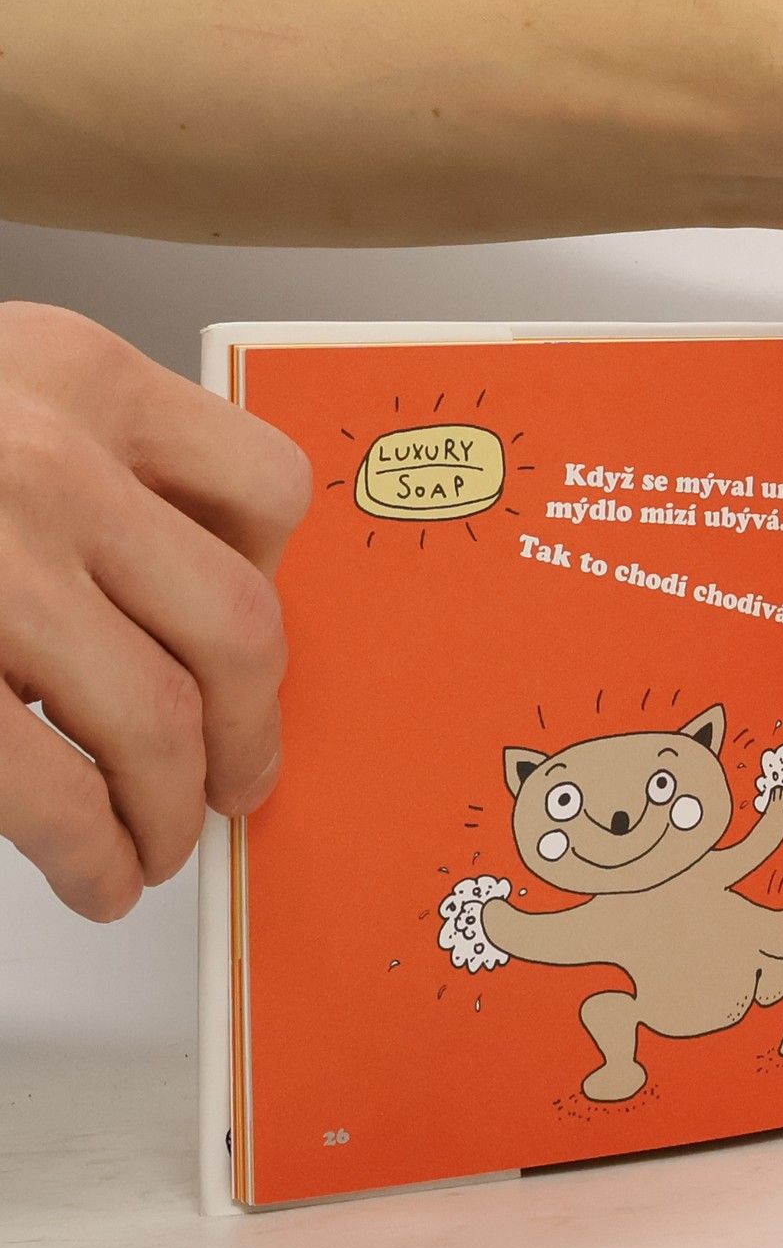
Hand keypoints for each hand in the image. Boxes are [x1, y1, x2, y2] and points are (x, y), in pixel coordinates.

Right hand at [0, 304, 309, 918]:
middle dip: (248, 732)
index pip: (265, 488)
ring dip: (170, 813)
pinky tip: (94, 873)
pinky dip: (95, 853)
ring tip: (152, 846)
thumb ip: (86, 462)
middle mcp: (41, 458)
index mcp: (73, 374)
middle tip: (233, 781)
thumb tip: (185, 606)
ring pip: (159, 723)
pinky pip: (53, 791)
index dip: (275, 588)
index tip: (250, 648)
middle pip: (238, 627)